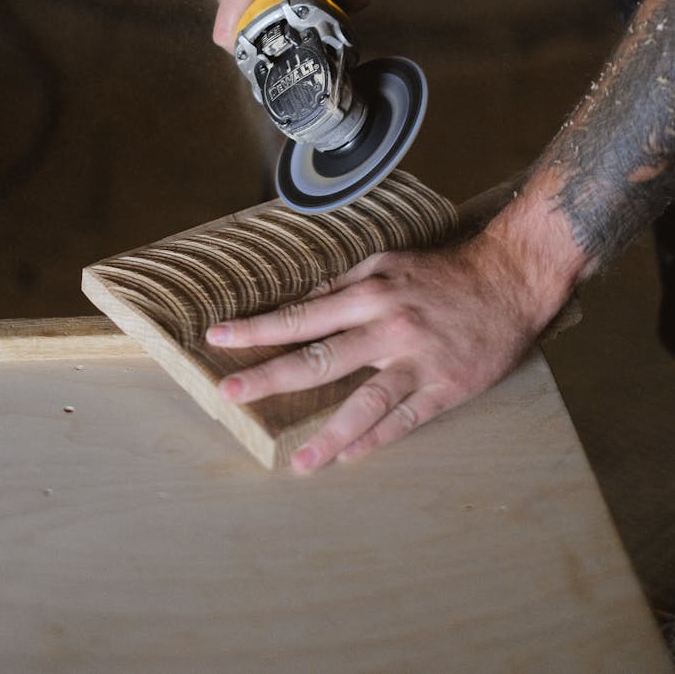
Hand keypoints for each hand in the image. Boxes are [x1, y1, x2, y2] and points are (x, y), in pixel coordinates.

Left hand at [206, 232, 561, 473]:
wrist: (509, 280)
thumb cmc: (441, 273)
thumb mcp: (386, 265)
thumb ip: (340, 288)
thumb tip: (297, 308)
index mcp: (370, 293)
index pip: (301, 315)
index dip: (257, 329)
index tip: (218, 338)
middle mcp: (389, 326)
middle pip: (321, 358)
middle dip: (270, 377)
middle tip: (229, 394)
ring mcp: (418, 360)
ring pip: (366, 401)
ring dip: (329, 434)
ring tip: (299, 463)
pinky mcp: (446, 387)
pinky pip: (406, 419)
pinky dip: (377, 439)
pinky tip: (350, 456)